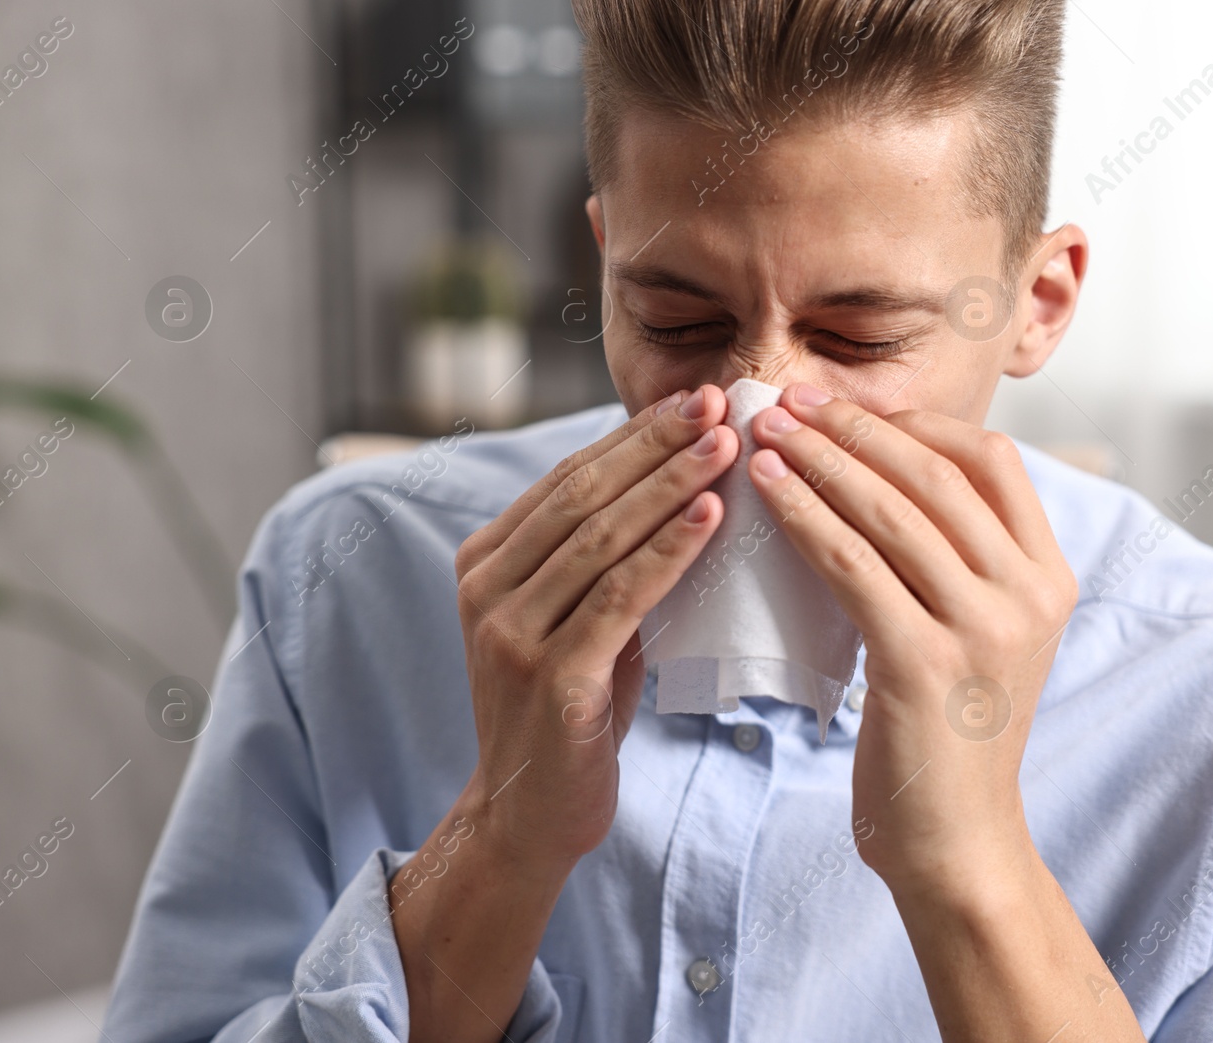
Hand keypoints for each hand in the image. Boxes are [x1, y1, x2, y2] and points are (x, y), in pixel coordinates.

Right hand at [451, 384, 736, 865]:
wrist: (530, 814)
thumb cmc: (571, 709)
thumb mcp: (578, 618)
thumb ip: (603, 559)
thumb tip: (678, 481)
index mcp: (486, 562)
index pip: (567, 479)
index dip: (631, 435)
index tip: (692, 398)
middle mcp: (487, 588)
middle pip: (582, 495)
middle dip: (655, 444)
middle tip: (717, 402)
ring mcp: (511, 633)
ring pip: (601, 538)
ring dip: (670, 485)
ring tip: (727, 447)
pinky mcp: (550, 677)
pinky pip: (618, 598)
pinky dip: (667, 552)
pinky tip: (710, 517)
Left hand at [748, 384, 1077, 893]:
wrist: (957, 841)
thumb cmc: (951, 735)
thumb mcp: (983, 635)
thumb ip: (960, 562)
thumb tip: (882, 473)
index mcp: (1049, 578)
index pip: (992, 460)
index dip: (916, 423)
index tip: (848, 408)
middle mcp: (1028, 595)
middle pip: (935, 474)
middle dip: (855, 428)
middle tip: (790, 402)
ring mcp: (983, 630)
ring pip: (890, 511)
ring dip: (819, 461)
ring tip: (765, 434)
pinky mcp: (923, 664)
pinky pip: (852, 565)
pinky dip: (804, 517)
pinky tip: (765, 492)